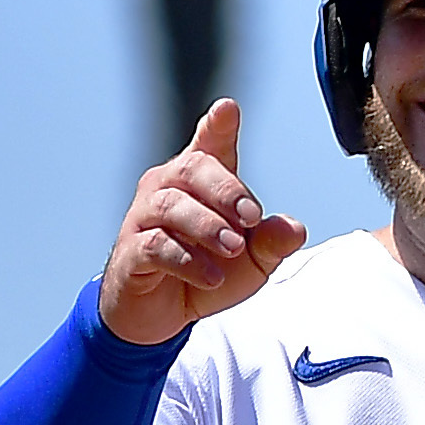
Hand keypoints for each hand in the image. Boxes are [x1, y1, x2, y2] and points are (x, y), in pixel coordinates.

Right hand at [102, 100, 304, 344]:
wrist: (166, 314)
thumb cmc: (210, 271)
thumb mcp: (254, 260)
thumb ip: (273, 241)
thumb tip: (294, 228)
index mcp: (201, 182)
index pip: (210, 145)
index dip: (218, 126)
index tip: (227, 110)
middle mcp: (168, 189)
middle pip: (192, 168)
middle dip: (227, 190)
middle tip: (251, 219)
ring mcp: (144, 218)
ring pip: (171, 205)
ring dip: (207, 226)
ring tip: (233, 248)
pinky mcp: (131, 251)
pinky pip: (154, 245)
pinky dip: (187, 260)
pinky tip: (211, 275)